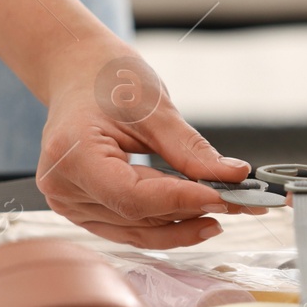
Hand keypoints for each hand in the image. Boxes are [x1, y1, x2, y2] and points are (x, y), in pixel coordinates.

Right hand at [35, 38, 253, 247]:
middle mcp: (64, 188)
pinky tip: (198, 215)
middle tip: (243, 203)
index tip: (224, 198)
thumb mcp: (154, 107)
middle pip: (138, 218)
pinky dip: (167, 224)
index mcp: (73, 155)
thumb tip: (234, 176)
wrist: (77, 74)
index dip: (180, 201)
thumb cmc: (108, 80)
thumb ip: (191, 150)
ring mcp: (70, 204)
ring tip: (229, 208)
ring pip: (138, 231)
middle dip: (193, 212)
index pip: (132, 197)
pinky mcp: (83, 211)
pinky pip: (130, 229)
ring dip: (186, 223)